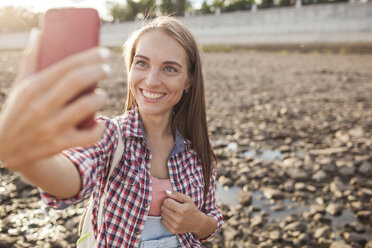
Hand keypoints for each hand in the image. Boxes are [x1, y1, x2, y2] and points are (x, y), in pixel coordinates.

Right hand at [0, 28, 109, 170]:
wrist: (6, 149)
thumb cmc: (19, 110)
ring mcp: (51, 126)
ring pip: (86, 107)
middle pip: (77, 82)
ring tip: (102, 95)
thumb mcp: (22, 85)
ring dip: (100, 98)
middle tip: (107, 69)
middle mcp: (41, 106)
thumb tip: (39, 32)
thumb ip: (31, 59)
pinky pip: (89, 136)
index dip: (89, 57)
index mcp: (32, 88)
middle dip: (97, 72)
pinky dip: (100, 128)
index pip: (66, 67)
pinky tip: (100, 122)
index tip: (104, 53)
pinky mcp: (60, 144)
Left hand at [161, 191, 201, 234]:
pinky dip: (166, 219)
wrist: (197, 223)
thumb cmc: (191, 209)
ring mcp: (175, 225)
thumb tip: (166, 192)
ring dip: (166, 212)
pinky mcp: (173, 230)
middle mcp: (177, 218)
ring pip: (162, 215)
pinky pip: (163, 222)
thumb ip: (177, 194)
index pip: (166, 202)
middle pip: (163, 208)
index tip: (173, 201)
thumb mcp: (187, 199)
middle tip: (173, 206)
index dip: (169, 200)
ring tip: (173, 212)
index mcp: (181, 210)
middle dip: (166, 205)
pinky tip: (172, 218)